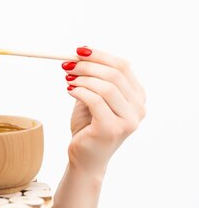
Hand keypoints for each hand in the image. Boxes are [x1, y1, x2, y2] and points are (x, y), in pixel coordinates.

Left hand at [62, 47, 145, 178]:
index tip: (79, 50)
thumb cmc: (89, 126)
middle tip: (67, 64)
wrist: (85, 157)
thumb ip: (93, 78)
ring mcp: (128, 120)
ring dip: (82, 78)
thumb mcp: (92, 97)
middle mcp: (138, 108)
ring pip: (106, 87)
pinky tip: (69, 90)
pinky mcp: (112, 129)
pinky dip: (79, 91)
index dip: (100, 55)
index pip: (123, 66)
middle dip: (88, 66)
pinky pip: (95, 101)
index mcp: (137, 97)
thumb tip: (82, 52)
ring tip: (67, 78)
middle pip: (115, 74)